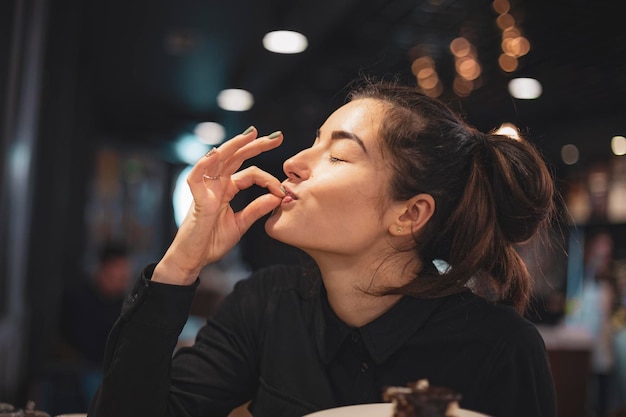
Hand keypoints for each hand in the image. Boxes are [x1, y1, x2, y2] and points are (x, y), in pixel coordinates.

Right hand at [153, 127, 284, 284]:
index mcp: (227, 189)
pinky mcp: (196, 199)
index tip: (283, 190)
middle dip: (256, 145)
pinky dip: (205, 163)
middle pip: (236, 158)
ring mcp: (206, 189)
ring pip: (219, 159)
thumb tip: (278, 196)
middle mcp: (216, 184)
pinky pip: (196, 176)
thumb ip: (257, 209)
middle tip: (277, 136)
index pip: (251, 174)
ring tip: (251, 134)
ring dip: (234, 145)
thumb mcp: (241, 224)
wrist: (194, 259)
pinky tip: (217, 152)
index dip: (269, 180)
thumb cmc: (212, 242)